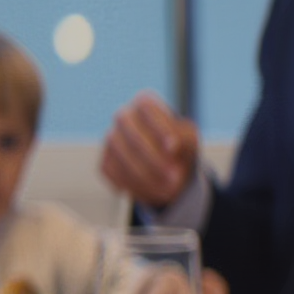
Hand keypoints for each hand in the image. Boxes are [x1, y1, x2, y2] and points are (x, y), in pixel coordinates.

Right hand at [100, 93, 199, 210]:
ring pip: (118, 153)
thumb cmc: (180, 148)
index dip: (159, 127)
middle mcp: (124, 117)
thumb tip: (171, 148)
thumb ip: (184, 139)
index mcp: (144, 103)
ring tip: (168, 191)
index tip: (174, 148)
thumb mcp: (189, 139)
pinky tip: (151, 191)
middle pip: (129, 130)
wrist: (167, 169)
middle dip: (151, 156)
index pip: (146, 107)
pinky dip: (131, 184)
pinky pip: (112, 172)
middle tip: (174, 177)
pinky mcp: (105, 161)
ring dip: (144, 174)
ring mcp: (111, 139)